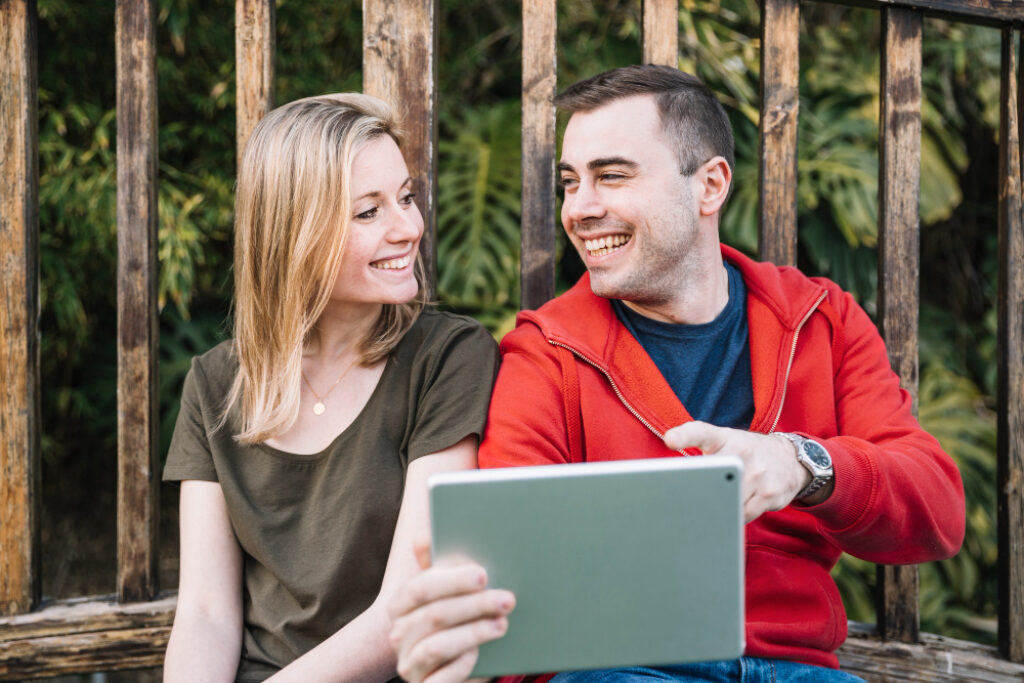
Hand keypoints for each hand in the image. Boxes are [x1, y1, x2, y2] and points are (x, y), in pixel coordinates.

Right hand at [388, 536, 515, 682]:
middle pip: (434, 615)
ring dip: (474, 632)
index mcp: (401, 605)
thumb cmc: (457, 620)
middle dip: (474, 605)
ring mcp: (409, 664)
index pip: (420, 587)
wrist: (454, 670)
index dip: (452, 580)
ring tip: (502, 624)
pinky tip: (479, 654)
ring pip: (437, 646)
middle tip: (507, 599)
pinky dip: (461, 665)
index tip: (483, 575)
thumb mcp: (451, 593)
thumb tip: (423, 537)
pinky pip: (441, 678)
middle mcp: (399, 634)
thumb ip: (442, 566)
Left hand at [663, 421, 810, 522]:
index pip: (700, 432)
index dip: (684, 436)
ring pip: (727, 502)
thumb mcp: (723, 441)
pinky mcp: (770, 494)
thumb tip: (674, 484)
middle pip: (711, 478)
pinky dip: (733, 517)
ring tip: (715, 505)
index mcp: (722, 438)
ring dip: (717, 508)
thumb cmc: (746, 452)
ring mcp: (758, 473)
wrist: (788, 458)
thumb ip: (700, 455)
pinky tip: (733, 510)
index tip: (670, 440)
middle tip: (686, 502)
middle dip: (699, 493)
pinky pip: (743, 515)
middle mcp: (741, 452)